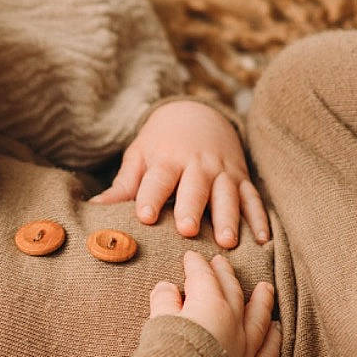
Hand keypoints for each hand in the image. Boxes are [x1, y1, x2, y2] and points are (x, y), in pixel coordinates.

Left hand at [91, 99, 270, 247]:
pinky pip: (253, 199)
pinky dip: (260, 218)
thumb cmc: (162, 143)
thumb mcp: (140, 156)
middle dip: (192, 208)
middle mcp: (198, 165)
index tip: (145, 216)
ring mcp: (223, 171)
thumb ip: (122, 186)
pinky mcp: (242, 178)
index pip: (158, 179)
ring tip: (226, 241)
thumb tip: (93, 211)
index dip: (151, 197)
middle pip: (195, 188)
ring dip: (228, 218)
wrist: (197, 114)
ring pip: (227, 195)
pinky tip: (263, 240)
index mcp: (168, 159)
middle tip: (187, 231)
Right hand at [149, 251, 279, 356]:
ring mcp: (246, 350)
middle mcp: (234, 324)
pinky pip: (269, 353)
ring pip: (259, 319)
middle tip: (222, 262)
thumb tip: (167, 288)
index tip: (191, 257)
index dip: (196, 265)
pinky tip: (276, 330)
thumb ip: (164, 303)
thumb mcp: (158, 325)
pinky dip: (274, 339)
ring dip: (262, 301)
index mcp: (210, 306)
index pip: (203, 277)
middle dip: (225, 275)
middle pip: (232, 292)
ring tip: (265, 288)